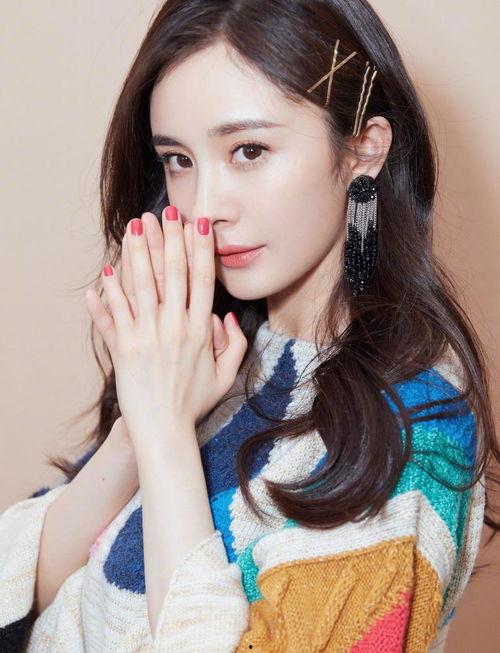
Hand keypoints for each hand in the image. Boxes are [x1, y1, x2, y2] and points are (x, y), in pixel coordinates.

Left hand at [84, 207, 246, 446]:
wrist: (164, 431)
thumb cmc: (195, 403)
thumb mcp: (226, 376)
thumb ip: (235, 344)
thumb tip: (226, 315)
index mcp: (200, 330)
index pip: (202, 279)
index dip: (200, 248)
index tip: (198, 223)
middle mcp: (173, 326)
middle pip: (171, 273)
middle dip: (168, 238)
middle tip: (164, 211)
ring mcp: (146, 336)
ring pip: (141, 285)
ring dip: (137, 252)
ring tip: (135, 227)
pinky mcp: (123, 348)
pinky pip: (113, 314)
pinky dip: (107, 292)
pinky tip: (104, 269)